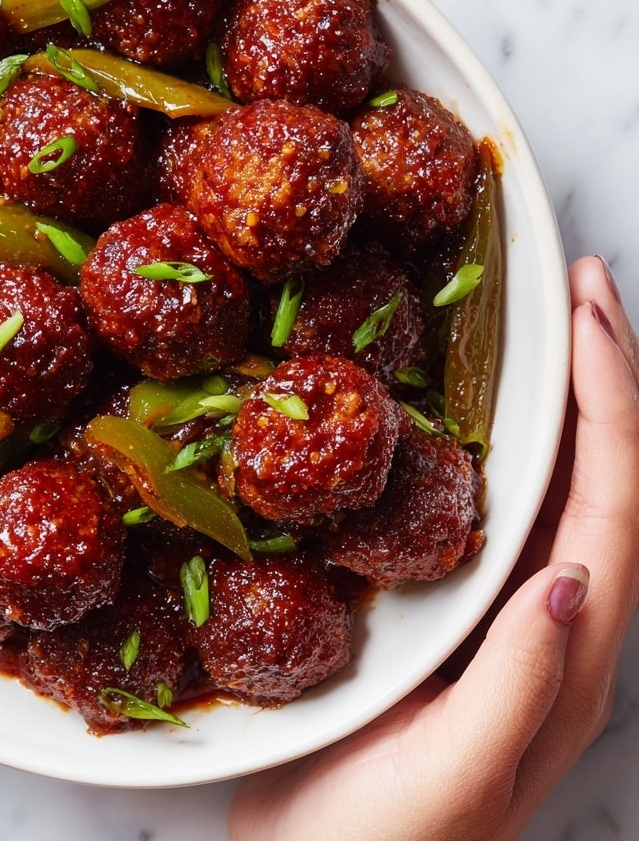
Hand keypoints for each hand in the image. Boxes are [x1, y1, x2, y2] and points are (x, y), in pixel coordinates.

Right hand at [229, 255, 638, 840]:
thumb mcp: (455, 779)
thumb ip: (519, 687)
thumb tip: (569, 577)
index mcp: (569, 656)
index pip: (615, 504)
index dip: (611, 402)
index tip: (587, 315)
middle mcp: (556, 627)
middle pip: (606, 479)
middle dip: (604, 378)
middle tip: (580, 291)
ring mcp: (508, 620)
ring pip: (559, 490)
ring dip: (564, 403)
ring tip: (548, 330)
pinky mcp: (459, 620)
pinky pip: (500, 515)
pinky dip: (505, 450)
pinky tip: (473, 418)